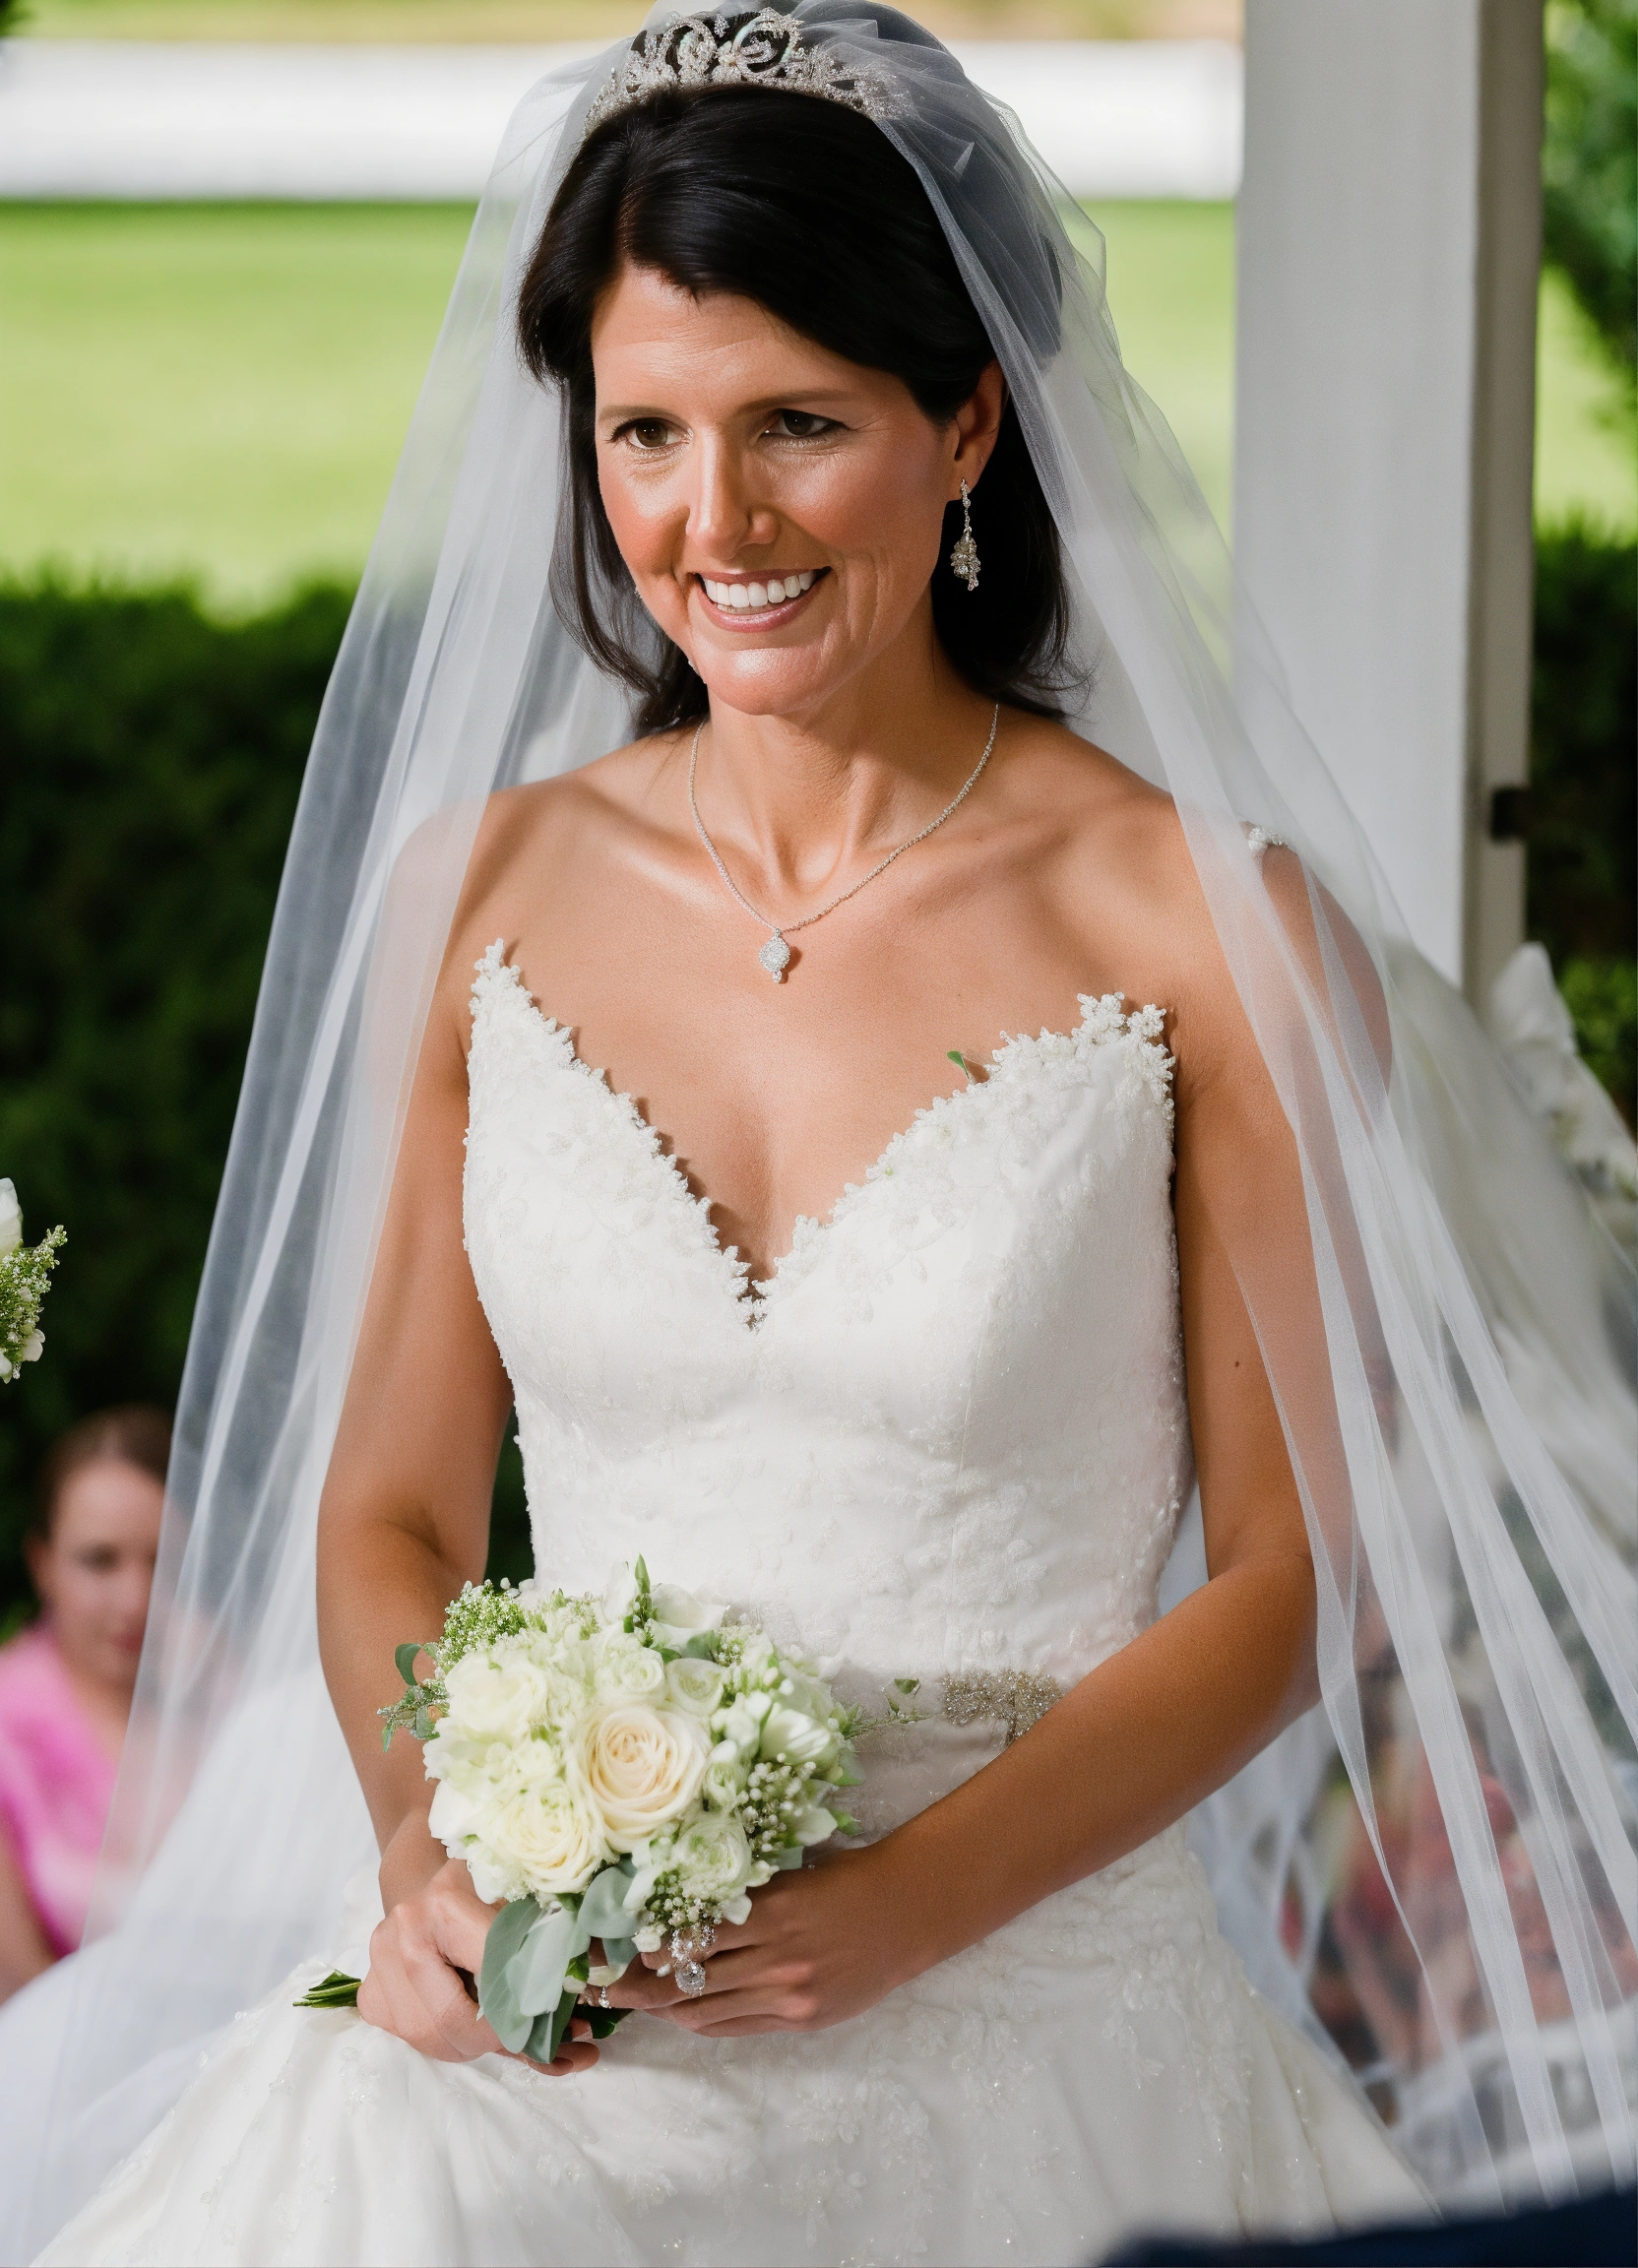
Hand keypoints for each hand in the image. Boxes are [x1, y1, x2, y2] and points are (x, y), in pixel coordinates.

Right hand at [358, 1823, 598, 2075]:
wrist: (435, 1877)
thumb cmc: (490, 1889)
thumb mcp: (529, 1900)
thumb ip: (554, 1945)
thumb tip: (590, 1998)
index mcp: (443, 1905)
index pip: (493, 1979)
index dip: (533, 2009)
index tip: (576, 2025)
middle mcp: (401, 1934)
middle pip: (455, 2023)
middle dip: (504, 2041)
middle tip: (546, 2040)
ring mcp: (379, 1967)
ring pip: (434, 2040)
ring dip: (480, 2047)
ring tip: (516, 2034)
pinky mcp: (372, 1995)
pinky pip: (415, 2041)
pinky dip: (452, 2043)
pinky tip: (477, 2024)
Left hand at [605, 1844, 911, 2037]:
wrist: (903, 1915)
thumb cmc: (842, 1880)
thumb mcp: (786, 1878)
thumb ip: (737, 1899)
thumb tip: (674, 1912)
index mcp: (770, 1912)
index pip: (688, 1939)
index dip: (645, 1949)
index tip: (615, 1945)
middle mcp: (776, 1959)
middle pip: (685, 1982)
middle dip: (637, 1986)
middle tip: (602, 1984)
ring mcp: (788, 1996)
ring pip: (704, 2010)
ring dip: (665, 2007)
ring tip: (635, 1998)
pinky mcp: (799, 2019)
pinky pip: (734, 2027)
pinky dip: (701, 2019)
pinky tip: (682, 2011)